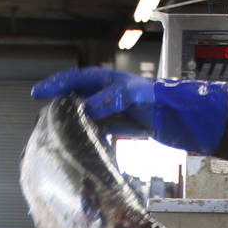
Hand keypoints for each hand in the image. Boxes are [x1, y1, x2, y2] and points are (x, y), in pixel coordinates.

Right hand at [29, 69, 227, 152]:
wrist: (189, 120)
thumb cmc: (168, 102)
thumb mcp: (138, 97)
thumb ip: (113, 99)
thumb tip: (88, 108)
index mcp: (112, 81)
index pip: (77, 79)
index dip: (56, 85)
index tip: (37, 93)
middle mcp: (111, 94)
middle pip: (78, 98)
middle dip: (60, 106)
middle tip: (43, 120)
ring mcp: (116, 111)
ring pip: (86, 116)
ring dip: (73, 125)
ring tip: (58, 136)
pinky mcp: (123, 127)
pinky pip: (100, 131)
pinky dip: (89, 138)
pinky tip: (83, 148)